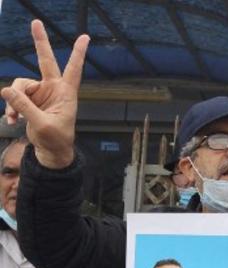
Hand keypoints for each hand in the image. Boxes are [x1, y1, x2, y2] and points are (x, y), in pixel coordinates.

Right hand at [0, 20, 89, 168]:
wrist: (51, 150)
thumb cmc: (56, 138)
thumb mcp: (41, 124)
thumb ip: (24, 107)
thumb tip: (6, 90)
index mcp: (66, 93)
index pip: (73, 69)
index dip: (78, 53)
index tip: (85, 37)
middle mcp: (54, 89)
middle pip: (45, 60)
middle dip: (40, 41)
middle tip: (36, 22)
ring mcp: (41, 93)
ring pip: (20, 84)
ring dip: (13, 100)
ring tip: (15, 117)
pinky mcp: (30, 100)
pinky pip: (14, 96)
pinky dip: (11, 107)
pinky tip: (12, 120)